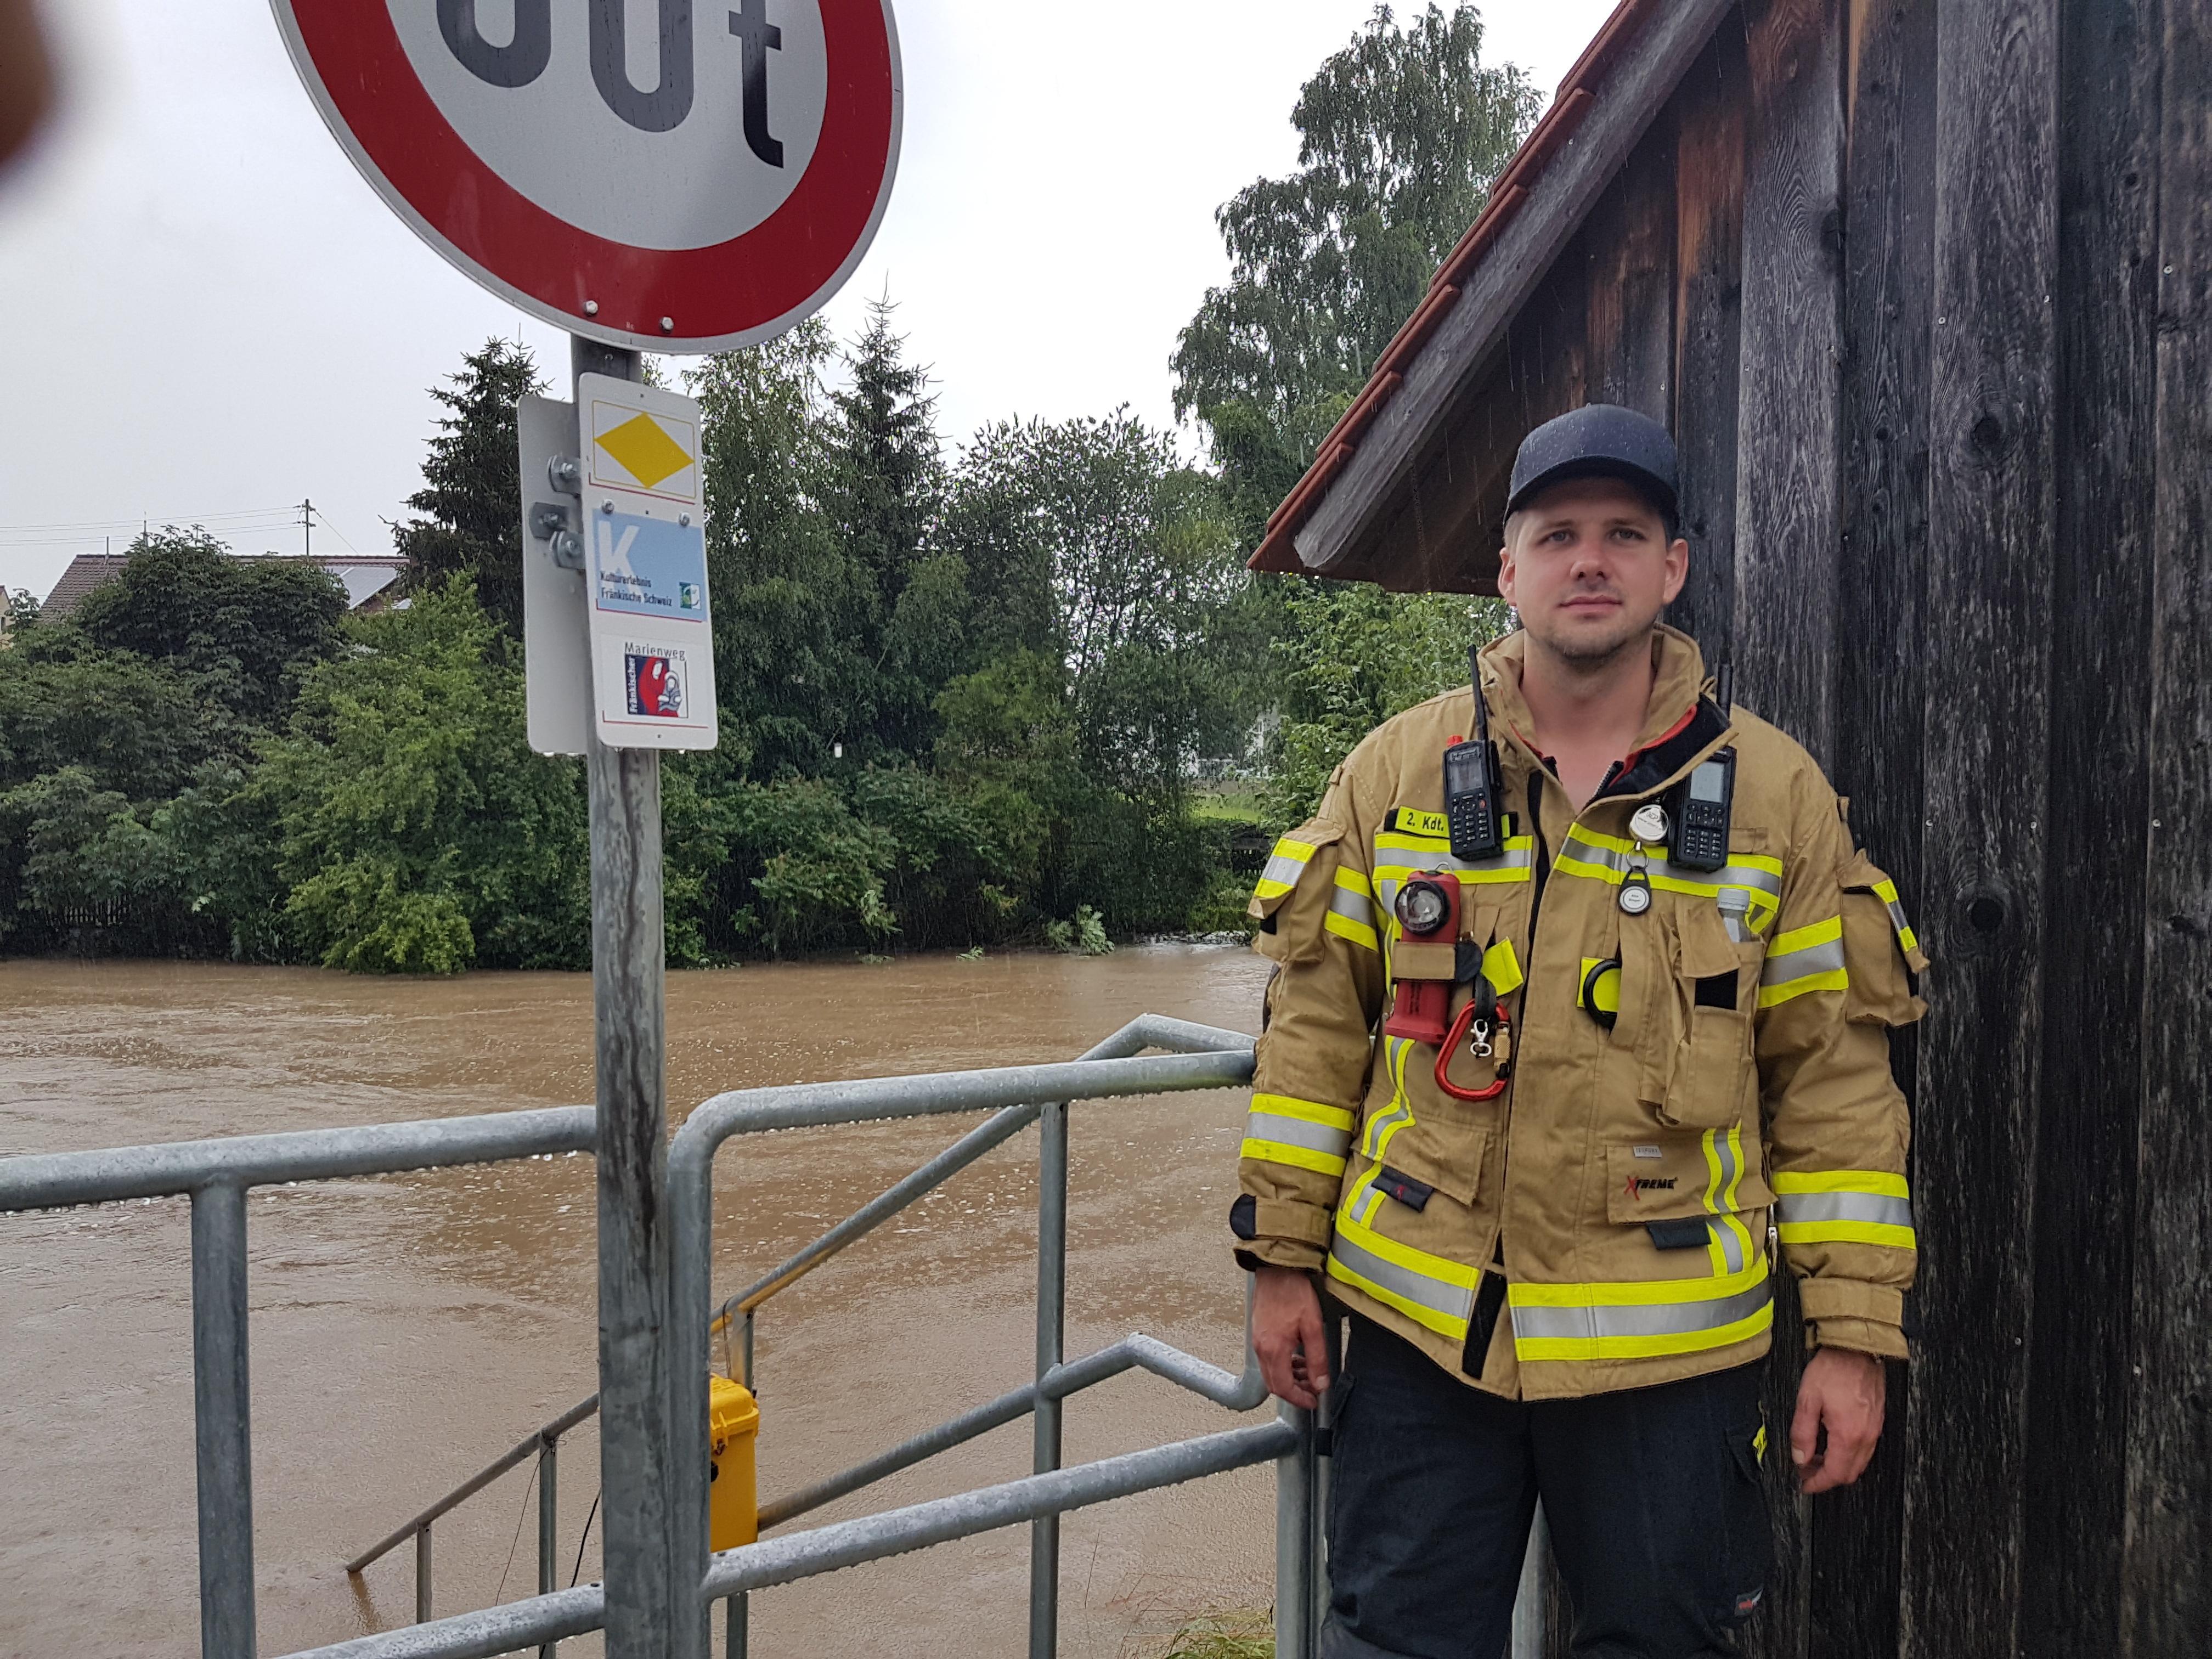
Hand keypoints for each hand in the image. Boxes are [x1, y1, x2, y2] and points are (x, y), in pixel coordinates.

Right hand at [1252, 1265, 1330, 1409]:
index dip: (1299, 1399)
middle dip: (1294, 1391)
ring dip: (1289, 1378)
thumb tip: (1321, 1383)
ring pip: (1271, 1372)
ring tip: (1309, 1372)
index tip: (1313, 1402)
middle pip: (1274, 1384)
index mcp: (1274, 1349)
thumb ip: (1317, 1359)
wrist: (1276, 1269)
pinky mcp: (1258, 1333)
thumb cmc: (1293, 1291)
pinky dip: (1283, 1365)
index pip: (1283, 1388)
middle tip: (1313, 1390)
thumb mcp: (1313, 1326)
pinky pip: (1269, 1359)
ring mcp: (1257, 1340)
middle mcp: (1261, 1348)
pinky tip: (1298, 1356)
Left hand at [1791, 1347, 1885, 1492]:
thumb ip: (1802, 1432)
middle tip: (1806, 1470)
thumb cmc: (1834, 1368)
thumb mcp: (1807, 1400)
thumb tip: (1799, 1457)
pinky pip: (1865, 1448)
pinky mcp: (1877, 1420)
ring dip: (1838, 1465)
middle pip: (1849, 1473)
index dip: (1817, 1483)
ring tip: (1815, 1456)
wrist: (1857, 1348)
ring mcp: (1875, 1429)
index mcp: (1848, 1435)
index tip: (1804, 1484)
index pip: (1835, 1474)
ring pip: (1858, 1462)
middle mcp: (1866, 1436)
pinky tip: (1832, 1442)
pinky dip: (1848, 1453)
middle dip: (1827, 1477)